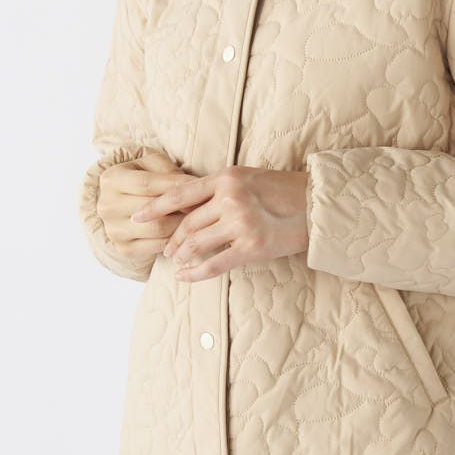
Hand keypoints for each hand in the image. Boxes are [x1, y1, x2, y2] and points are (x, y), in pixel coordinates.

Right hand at [98, 150, 195, 265]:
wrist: (122, 200)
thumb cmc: (143, 175)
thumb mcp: (151, 163)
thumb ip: (168, 170)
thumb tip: (192, 184)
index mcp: (111, 180)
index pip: (147, 184)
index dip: (175, 185)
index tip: (200, 186)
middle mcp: (107, 206)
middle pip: (152, 210)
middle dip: (182, 206)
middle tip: (205, 205)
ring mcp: (113, 230)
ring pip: (157, 230)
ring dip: (182, 224)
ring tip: (200, 217)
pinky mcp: (123, 248)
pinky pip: (156, 247)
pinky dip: (176, 240)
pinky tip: (188, 232)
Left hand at [130, 166, 309, 282]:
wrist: (317, 205)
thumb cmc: (284, 190)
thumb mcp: (248, 178)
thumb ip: (220, 189)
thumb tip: (188, 207)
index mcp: (227, 178)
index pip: (180, 193)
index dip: (154, 207)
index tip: (136, 217)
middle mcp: (230, 198)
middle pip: (187, 223)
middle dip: (173, 239)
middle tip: (167, 250)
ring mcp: (241, 223)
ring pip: (196, 244)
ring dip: (182, 255)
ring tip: (177, 260)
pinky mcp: (251, 247)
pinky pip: (214, 264)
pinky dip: (195, 273)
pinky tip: (184, 276)